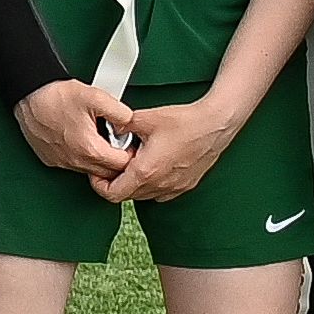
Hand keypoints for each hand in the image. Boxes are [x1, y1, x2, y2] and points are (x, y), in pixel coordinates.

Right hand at [11, 78, 137, 181]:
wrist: (29, 94)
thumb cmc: (56, 96)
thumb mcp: (98, 98)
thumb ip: (122, 113)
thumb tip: (129, 125)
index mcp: (89, 149)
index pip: (121, 165)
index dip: (131, 154)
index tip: (129, 144)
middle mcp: (74, 160)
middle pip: (107, 173)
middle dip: (116, 160)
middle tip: (117, 142)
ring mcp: (61, 162)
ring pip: (90, 171)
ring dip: (99, 159)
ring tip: (98, 138)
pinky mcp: (51, 159)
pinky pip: (73, 165)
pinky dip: (82, 157)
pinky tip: (81, 139)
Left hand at [96, 91, 236, 208]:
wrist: (216, 124)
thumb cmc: (185, 121)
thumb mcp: (144, 118)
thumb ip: (120, 125)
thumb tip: (108, 128)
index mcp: (146, 172)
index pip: (111, 194)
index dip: (98, 184)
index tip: (98, 171)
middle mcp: (160, 185)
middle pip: (126, 195)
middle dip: (116, 181)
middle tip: (116, 162)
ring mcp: (174, 188)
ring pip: (143, 195)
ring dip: (134, 182)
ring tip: (135, 160)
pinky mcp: (185, 185)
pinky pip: (160, 192)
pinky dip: (151, 183)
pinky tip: (153, 164)